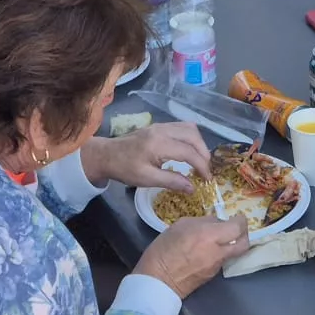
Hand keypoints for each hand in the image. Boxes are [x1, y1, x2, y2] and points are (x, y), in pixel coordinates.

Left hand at [84, 120, 209, 189]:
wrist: (107, 154)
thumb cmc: (125, 168)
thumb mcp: (147, 179)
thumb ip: (171, 181)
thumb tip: (193, 188)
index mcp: (159, 143)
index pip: (189, 152)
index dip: (202, 166)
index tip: (208, 179)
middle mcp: (163, 130)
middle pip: (193, 135)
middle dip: (204, 153)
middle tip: (206, 170)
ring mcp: (161, 126)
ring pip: (189, 128)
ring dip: (199, 144)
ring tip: (200, 161)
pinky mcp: (159, 126)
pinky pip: (182, 127)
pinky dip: (191, 138)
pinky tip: (190, 151)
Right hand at [133, 213, 249, 297]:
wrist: (157, 281)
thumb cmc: (164, 249)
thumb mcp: (180, 226)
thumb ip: (202, 222)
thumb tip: (215, 222)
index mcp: (209, 236)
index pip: (237, 227)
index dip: (241, 220)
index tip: (237, 216)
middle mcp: (217, 252)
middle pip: (244, 243)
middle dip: (244, 234)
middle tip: (236, 227)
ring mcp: (216, 266)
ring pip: (234, 253)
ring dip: (232, 244)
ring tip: (219, 237)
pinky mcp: (212, 276)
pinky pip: (223, 260)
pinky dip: (220, 253)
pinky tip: (208, 250)